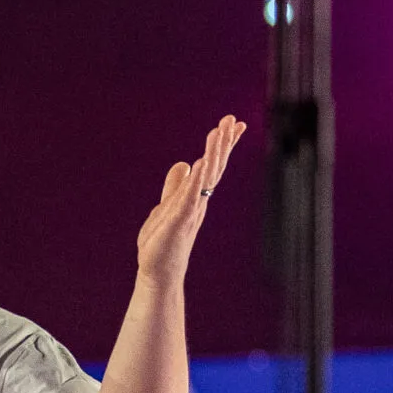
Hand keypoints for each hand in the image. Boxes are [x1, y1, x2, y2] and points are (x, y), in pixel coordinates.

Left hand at [134, 116, 243, 285]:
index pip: (213, 164)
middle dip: (224, 143)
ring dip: (213, 154)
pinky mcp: (180, 220)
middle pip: (215, 167)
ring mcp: (190, 210)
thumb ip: (175, 186)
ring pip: (206, 177)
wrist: (158, 272)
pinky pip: (191, 196)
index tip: (234, 122)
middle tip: (233, 120)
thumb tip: (183, 164)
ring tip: (220, 131)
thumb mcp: (167, 205)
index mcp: (196, 195)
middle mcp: (198, 201)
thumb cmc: (163, 242)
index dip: (223, 144)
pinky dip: (197, 179)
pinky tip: (201, 161)